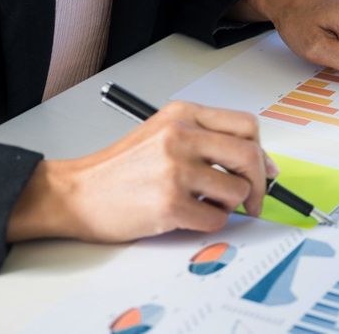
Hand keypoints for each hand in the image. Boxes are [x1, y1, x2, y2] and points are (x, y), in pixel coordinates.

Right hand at [8, 102, 276, 242]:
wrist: (75, 193)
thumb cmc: (120, 168)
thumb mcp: (164, 134)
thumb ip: (208, 141)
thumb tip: (260, 164)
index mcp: (183, 115)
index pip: (246, 126)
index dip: (261, 151)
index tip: (263, 170)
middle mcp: (181, 136)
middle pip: (249, 156)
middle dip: (258, 183)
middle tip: (252, 199)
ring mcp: (175, 170)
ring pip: (236, 190)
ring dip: (229, 205)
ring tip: (206, 205)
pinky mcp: (169, 203)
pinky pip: (216, 218)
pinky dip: (210, 222)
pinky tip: (190, 216)